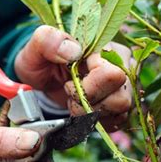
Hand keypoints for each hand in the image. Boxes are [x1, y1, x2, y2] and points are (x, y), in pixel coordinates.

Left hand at [14, 25, 131, 130]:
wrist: (42, 79)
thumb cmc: (41, 61)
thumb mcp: (36, 48)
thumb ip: (48, 40)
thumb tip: (74, 51)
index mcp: (106, 47)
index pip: (110, 75)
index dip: (87, 86)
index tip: (68, 82)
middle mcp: (122, 65)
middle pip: (120, 98)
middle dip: (88, 103)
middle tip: (71, 94)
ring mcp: (124, 86)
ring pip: (120, 110)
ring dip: (92, 113)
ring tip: (75, 102)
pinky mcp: (120, 105)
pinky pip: (117, 121)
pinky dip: (95, 121)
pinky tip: (82, 110)